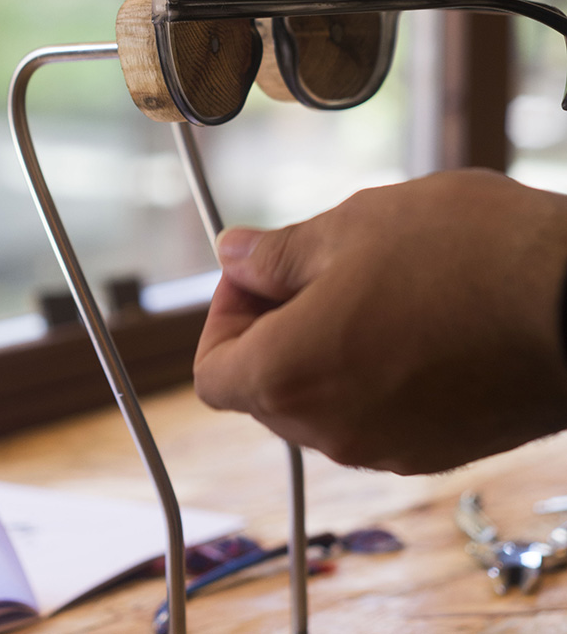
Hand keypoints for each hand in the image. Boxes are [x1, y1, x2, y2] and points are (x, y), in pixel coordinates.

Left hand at [194, 170, 566, 473]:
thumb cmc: (464, 254)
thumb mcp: (349, 226)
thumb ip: (276, 254)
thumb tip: (232, 257)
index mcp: (292, 375)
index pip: (214, 372)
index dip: (225, 316)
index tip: (258, 275)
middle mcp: (332, 431)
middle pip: (264, 392)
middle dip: (271, 329)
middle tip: (313, 268)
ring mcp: (388, 449)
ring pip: (319, 405)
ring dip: (322, 350)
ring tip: (372, 285)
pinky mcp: (436, 451)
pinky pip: (372, 417)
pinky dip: (369, 375)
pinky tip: (413, 318)